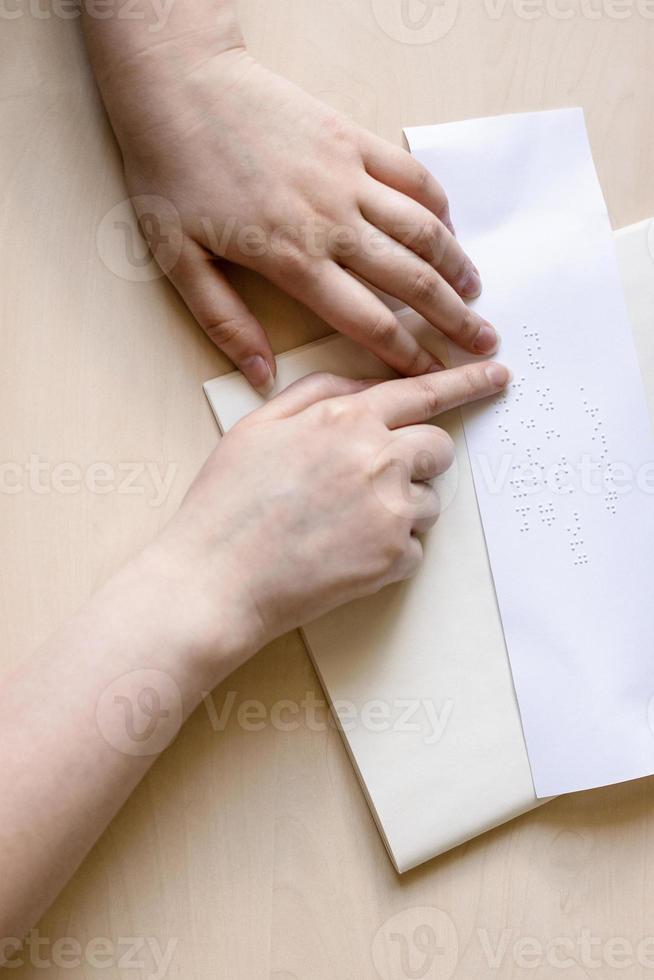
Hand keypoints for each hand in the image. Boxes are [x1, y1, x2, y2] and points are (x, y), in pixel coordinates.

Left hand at [94, 42, 497, 391]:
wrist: (178, 84)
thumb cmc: (170, 172)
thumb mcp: (178, 260)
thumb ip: (224, 322)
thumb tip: (260, 375)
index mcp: (292, 260)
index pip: (368, 322)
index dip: (409, 356)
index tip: (435, 375)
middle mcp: (331, 222)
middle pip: (411, 281)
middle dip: (453, 318)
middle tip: (484, 342)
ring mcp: (347, 177)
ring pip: (421, 229)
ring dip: (456, 264)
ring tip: (478, 291)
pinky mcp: (351, 139)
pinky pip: (410, 175)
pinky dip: (437, 203)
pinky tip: (448, 225)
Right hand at [155, 361, 509, 661]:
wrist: (216, 578)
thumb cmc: (228, 502)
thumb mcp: (258, 425)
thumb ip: (316, 393)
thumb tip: (361, 387)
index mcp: (347, 418)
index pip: (424, 391)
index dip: (466, 382)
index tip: (497, 376)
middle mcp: (379, 457)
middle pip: (438, 448)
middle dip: (417, 459)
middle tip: (374, 480)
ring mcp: (391, 509)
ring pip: (428, 501)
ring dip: (399, 508)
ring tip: (341, 525)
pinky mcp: (394, 556)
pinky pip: (414, 547)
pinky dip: (388, 551)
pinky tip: (341, 555)